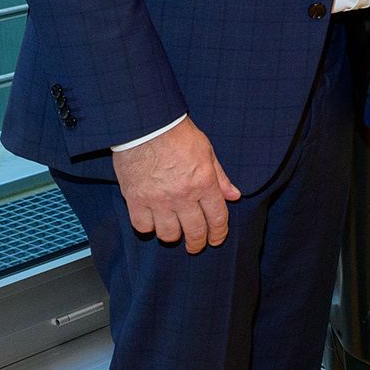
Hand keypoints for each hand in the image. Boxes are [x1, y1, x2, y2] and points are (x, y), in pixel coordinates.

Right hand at [111, 117, 239, 250]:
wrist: (145, 124)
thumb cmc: (177, 134)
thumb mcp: (207, 151)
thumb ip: (220, 177)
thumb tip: (234, 195)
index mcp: (203, 183)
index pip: (217, 218)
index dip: (219, 234)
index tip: (216, 240)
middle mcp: (182, 195)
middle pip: (194, 231)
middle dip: (197, 243)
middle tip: (196, 245)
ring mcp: (158, 199)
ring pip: (168, 234)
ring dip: (173, 236)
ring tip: (174, 232)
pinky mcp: (135, 199)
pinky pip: (142, 226)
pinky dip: (148, 227)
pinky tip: (152, 222)